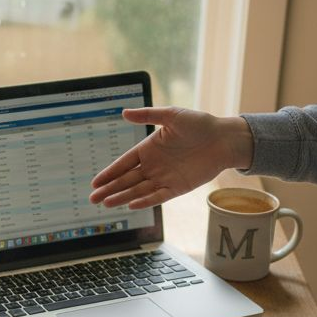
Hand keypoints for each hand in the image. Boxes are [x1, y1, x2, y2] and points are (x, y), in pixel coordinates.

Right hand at [89, 108, 252, 209]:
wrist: (224, 139)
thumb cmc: (199, 124)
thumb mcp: (172, 115)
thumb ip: (148, 115)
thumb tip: (124, 112)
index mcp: (148, 148)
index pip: (124, 163)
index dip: (109, 172)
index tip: (95, 182)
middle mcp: (153, 165)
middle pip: (126, 180)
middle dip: (109, 189)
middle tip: (93, 199)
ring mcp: (164, 178)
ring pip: (138, 190)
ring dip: (122, 197)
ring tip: (107, 204)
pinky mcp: (177, 188)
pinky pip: (158, 196)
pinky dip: (145, 201)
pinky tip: (132, 205)